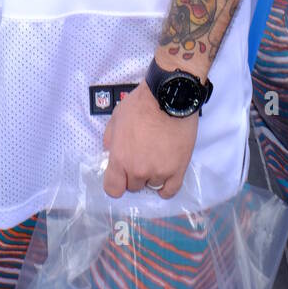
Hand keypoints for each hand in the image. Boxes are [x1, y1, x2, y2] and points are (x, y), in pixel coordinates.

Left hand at [102, 81, 197, 200]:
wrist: (169, 97)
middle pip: (133, 186)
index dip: (116, 183)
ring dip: (152, 175)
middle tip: (141, 157)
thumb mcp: (117, 117)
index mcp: (120, 159)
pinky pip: (170, 190)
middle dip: (134, 174)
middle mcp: (138, 170)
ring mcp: (159, 172)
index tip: (120, 175)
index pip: (113, 189)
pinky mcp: (178, 170)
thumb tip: (109, 150)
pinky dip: (166, 188)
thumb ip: (110, 138)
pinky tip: (165, 179)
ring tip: (156, 157)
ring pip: (152, 186)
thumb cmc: (142, 104)